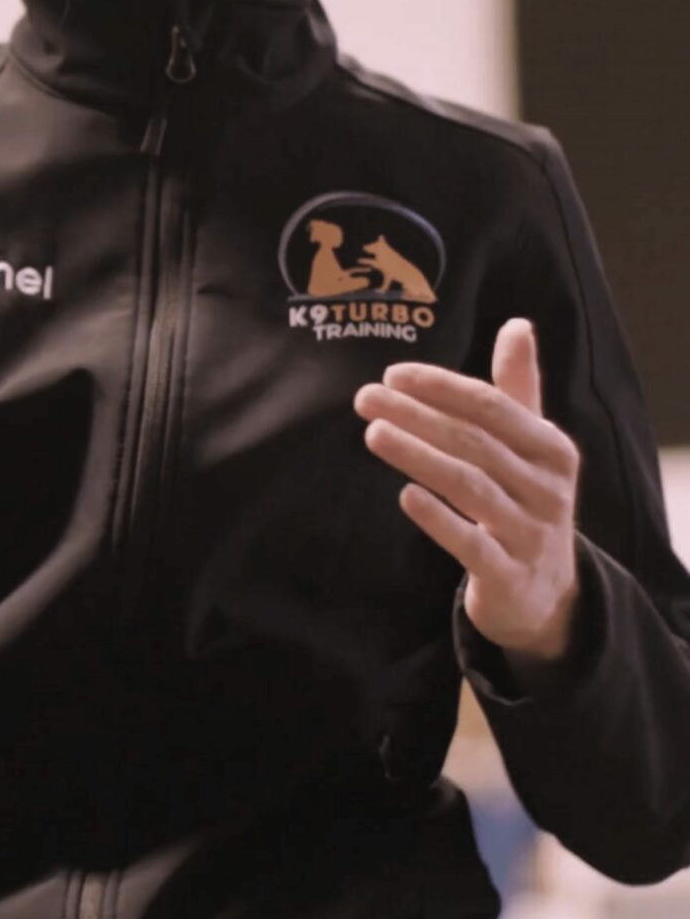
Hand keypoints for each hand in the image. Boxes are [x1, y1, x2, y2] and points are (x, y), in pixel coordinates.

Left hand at [353, 318, 581, 663]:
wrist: (545, 595)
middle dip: (418, 416)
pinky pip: (472, 544)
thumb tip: (517, 323)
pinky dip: (438, 519)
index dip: (443, 388)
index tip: (393, 374)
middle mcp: (548, 489)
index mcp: (552, 449)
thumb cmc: (526, 501)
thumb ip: (518, 389)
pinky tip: (405, 495)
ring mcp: (531, 535)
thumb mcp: (532, 447)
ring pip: (471, 487)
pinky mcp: (509, 577)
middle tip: (365, 398)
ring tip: (373, 434)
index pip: (493, 407)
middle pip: (476, 443)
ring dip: (419, 456)